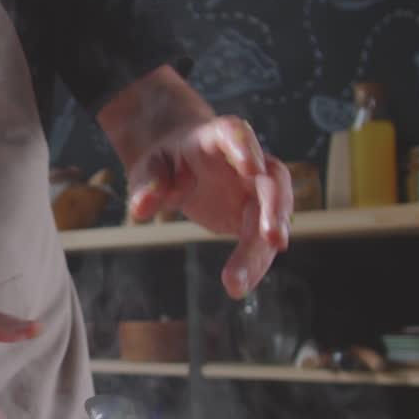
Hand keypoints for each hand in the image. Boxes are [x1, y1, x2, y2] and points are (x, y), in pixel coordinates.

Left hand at [127, 116, 292, 299]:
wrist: (182, 165)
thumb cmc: (166, 161)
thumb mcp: (147, 168)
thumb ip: (146, 184)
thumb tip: (142, 208)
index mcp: (215, 138)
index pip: (234, 133)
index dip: (246, 147)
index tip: (252, 168)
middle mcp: (247, 161)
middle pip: (271, 179)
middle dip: (275, 208)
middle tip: (274, 239)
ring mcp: (255, 189)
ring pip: (272, 216)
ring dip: (261, 250)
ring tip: (238, 283)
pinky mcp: (255, 215)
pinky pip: (260, 240)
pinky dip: (252, 263)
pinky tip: (238, 284)